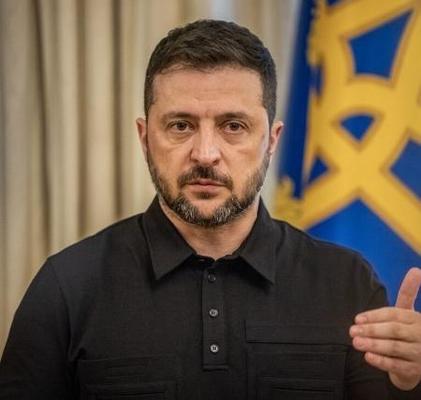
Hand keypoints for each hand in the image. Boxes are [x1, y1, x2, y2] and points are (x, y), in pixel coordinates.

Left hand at [349, 267, 420, 390]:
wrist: (420, 361)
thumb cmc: (409, 332)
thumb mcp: (408, 313)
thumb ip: (408, 293)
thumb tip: (416, 270)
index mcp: (415, 319)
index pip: (393, 315)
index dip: (374, 316)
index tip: (356, 318)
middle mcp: (419, 334)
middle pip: (394, 330)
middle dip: (371, 330)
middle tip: (352, 330)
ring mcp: (419, 353)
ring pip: (394, 348)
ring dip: (373, 345)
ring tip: (355, 342)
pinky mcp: (415, 370)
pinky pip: (397, 365)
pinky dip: (382, 361)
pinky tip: (368, 356)